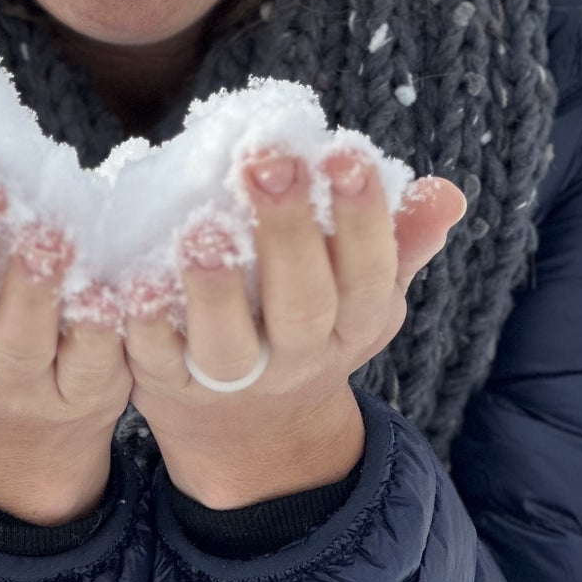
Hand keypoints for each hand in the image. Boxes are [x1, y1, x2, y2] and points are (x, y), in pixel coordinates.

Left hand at [121, 148, 466, 507]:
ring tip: (201, 226)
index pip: (369, 272)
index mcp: (353, 323)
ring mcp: (230, 377)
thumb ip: (398, 240)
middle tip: (266, 162)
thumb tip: (447, 194)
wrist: (252, 428)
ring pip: (226, 343)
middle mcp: (298, 355)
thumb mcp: (364, 291)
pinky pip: (152, 358)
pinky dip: (143, 324)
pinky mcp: (165, 384)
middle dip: (286, 233)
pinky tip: (134, 279)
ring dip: (214, 287)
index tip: (345, 153)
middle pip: (300, 303)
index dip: (362, 219)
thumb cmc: (311, 320)